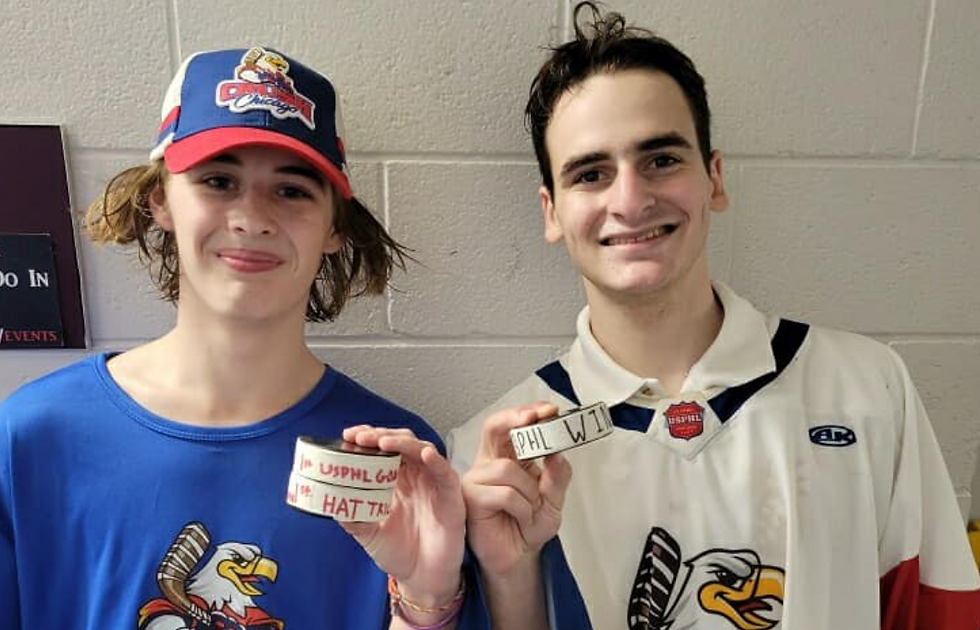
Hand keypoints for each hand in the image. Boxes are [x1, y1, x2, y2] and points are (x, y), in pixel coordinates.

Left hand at [339, 426, 464, 605]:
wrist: (421, 580)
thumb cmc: (399, 553)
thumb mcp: (367, 533)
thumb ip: (351, 515)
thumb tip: (328, 500)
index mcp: (396, 480)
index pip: (384, 448)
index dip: (369, 437)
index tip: (349, 435)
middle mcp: (416, 476)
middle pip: (403, 442)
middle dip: (381, 435)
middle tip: (360, 437)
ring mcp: (434, 484)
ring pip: (423, 450)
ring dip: (404, 442)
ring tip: (383, 443)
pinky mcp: (451, 497)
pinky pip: (446, 473)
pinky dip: (436, 461)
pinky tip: (424, 454)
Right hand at [461, 403, 572, 577]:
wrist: (518, 557)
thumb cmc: (530, 525)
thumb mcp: (554, 501)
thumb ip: (557, 477)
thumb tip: (556, 452)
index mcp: (509, 456)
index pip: (512, 425)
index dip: (528, 413)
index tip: (550, 410)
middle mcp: (490, 462)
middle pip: (494, 427)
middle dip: (515, 418)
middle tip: (536, 418)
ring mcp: (477, 478)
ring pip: (507, 468)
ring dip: (530, 491)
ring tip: (531, 508)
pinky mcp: (470, 497)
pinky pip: (503, 493)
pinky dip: (521, 507)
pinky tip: (520, 517)